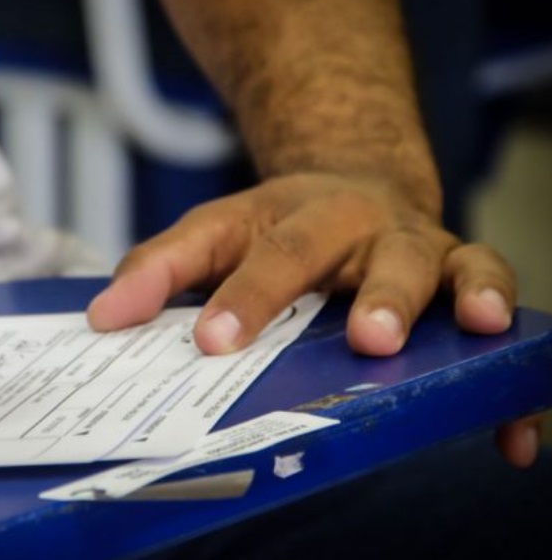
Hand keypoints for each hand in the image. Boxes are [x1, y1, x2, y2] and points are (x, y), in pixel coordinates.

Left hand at [87, 172, 531, 460]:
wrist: (351, 186)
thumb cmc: (278, 224)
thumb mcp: (215, 231)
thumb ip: (162, 267)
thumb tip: (104, 314)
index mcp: (304, 217)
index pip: (273, 253)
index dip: (245, 300)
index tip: (214, 343)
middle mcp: (374, 228)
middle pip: (383, 252)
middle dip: (382, 295)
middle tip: (368, 338)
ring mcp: (426, 250)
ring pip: (461, 263)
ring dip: (469, 295)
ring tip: (474, 328)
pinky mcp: (464, 278)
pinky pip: (501, 307)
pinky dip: (513, 368)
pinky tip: (511, 429)